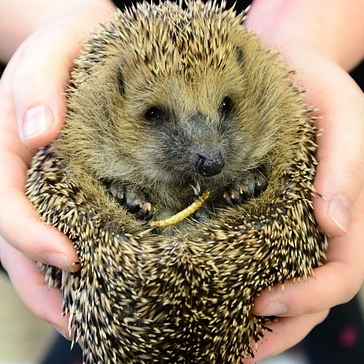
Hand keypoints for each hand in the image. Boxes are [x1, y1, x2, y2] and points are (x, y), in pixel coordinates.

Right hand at [0, 1, 114, 336]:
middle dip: (42, 283)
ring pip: (35, 244)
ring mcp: (42, 184)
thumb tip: (38, 133)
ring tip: (90, 319)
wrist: (82, 44)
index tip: (67, 259)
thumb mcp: (49, 53)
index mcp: (6, 147)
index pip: (5, 203)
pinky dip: (76, 260)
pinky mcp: (68, 185)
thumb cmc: (66, 48)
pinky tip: (101, 278)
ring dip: (56, 286)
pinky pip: (64, 227)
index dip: (30, 236)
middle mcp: (20, 174)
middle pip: (16, 239)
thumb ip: (37, 86)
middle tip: (78, 321)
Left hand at [244, 11, 363, 361]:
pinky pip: (257, 255)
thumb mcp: (342, 114)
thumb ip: (346, 165)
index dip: (308, 297)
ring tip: (223, 342)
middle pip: (312, 294)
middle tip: (237, 351)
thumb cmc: (316, 84)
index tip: (263, 304)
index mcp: (344, 208)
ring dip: (261, 321)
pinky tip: (214, 295)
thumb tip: (337, 224)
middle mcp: (317, 224)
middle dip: (281, 328)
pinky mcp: (260, 208)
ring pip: (285, 283)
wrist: (286, 64)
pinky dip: (241, 283)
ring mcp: (289, 220)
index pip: (341, 273)